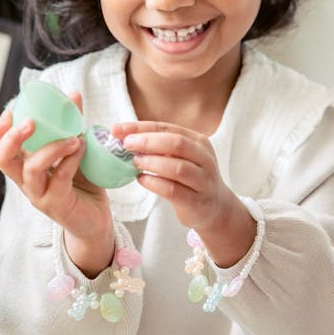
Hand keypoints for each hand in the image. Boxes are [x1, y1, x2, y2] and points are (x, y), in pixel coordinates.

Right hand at [0, 93, 113, 276]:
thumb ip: (72, 124)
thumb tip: (72, 95)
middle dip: (12, 138)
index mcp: (25, 167)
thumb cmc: (82, 184)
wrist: (96, 219)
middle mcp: (26, 182)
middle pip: (3, 160)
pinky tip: (81, 148)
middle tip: (30, 122)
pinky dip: (70, 160)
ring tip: (72, 137)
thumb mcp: (75, 150)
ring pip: (31, 170)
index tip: (10, 111)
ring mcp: (39, 195)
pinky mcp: (57, 205)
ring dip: (50, 148)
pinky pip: (59, 179)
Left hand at [112, 121, 255, 267]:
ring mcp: (203, 180)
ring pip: (177, 167)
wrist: (215, 207)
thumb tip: (123, 136)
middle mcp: (204, 158)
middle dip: (147, 142)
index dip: (140, 127)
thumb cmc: (191, 177)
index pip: (167, 127)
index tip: (117, 129)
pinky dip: (154, 183)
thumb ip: (159, 146)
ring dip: (151, 163)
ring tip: (134, 162)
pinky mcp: (196, 201)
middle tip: (126, 145)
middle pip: (176, 143)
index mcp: (198, 141)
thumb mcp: (181, 156)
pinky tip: (142, 179)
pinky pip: (172, 190)